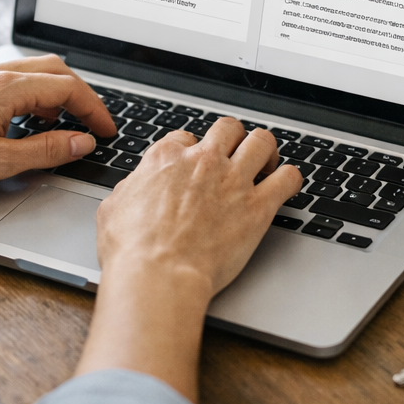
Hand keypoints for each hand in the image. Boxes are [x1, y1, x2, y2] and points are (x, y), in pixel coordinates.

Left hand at [0, 55, 116, 193]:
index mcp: (5, 88)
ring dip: (54, 95)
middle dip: (79, 96)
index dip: (94, 109)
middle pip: (54, 70)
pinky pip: (10, 80)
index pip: (67, 87)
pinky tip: (25, 122)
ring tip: (61, 128)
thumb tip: (81, 142)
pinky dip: (31, 96)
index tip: (107, 129)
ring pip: (31, 73)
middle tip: (92, 124)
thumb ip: (45, 151)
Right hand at [76, 119, 302, 401]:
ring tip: (265, 166)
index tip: (196, 165)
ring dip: (265, 151)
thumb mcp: (113, 209)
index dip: (192, 150)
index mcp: (167, 159)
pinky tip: (285, 186)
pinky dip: (290, 179)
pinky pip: (289, 178)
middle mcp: (204, 161)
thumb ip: (131, 189)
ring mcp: (234, 181)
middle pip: (228, 128)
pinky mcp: (258, 207)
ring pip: (263, 141)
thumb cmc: (132, 251)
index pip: (187, 136)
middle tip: (234, 157)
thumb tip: (135, 187)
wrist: (158, 276)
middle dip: (233, 140)